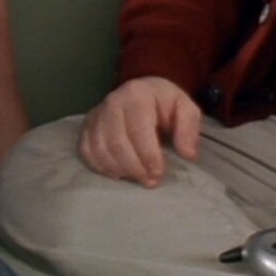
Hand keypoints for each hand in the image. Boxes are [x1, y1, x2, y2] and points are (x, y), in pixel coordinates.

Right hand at [79, 77, 201, 186]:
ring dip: (120, 170)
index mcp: (137, 94)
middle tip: (151, 181)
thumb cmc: (165, 105)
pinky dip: (102, 168)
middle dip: (135, 167)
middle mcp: (112, 101)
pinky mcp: (86, 128)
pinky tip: (120, 173)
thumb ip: (189, 128)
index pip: (138, 128)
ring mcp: (96, 115)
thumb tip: (187, 154)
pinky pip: (87, 152)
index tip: (159, 173)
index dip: (148, 154)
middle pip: (117, 142)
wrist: (143, 94)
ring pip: (101, 149)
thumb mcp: (185, 109)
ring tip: (138, 178)